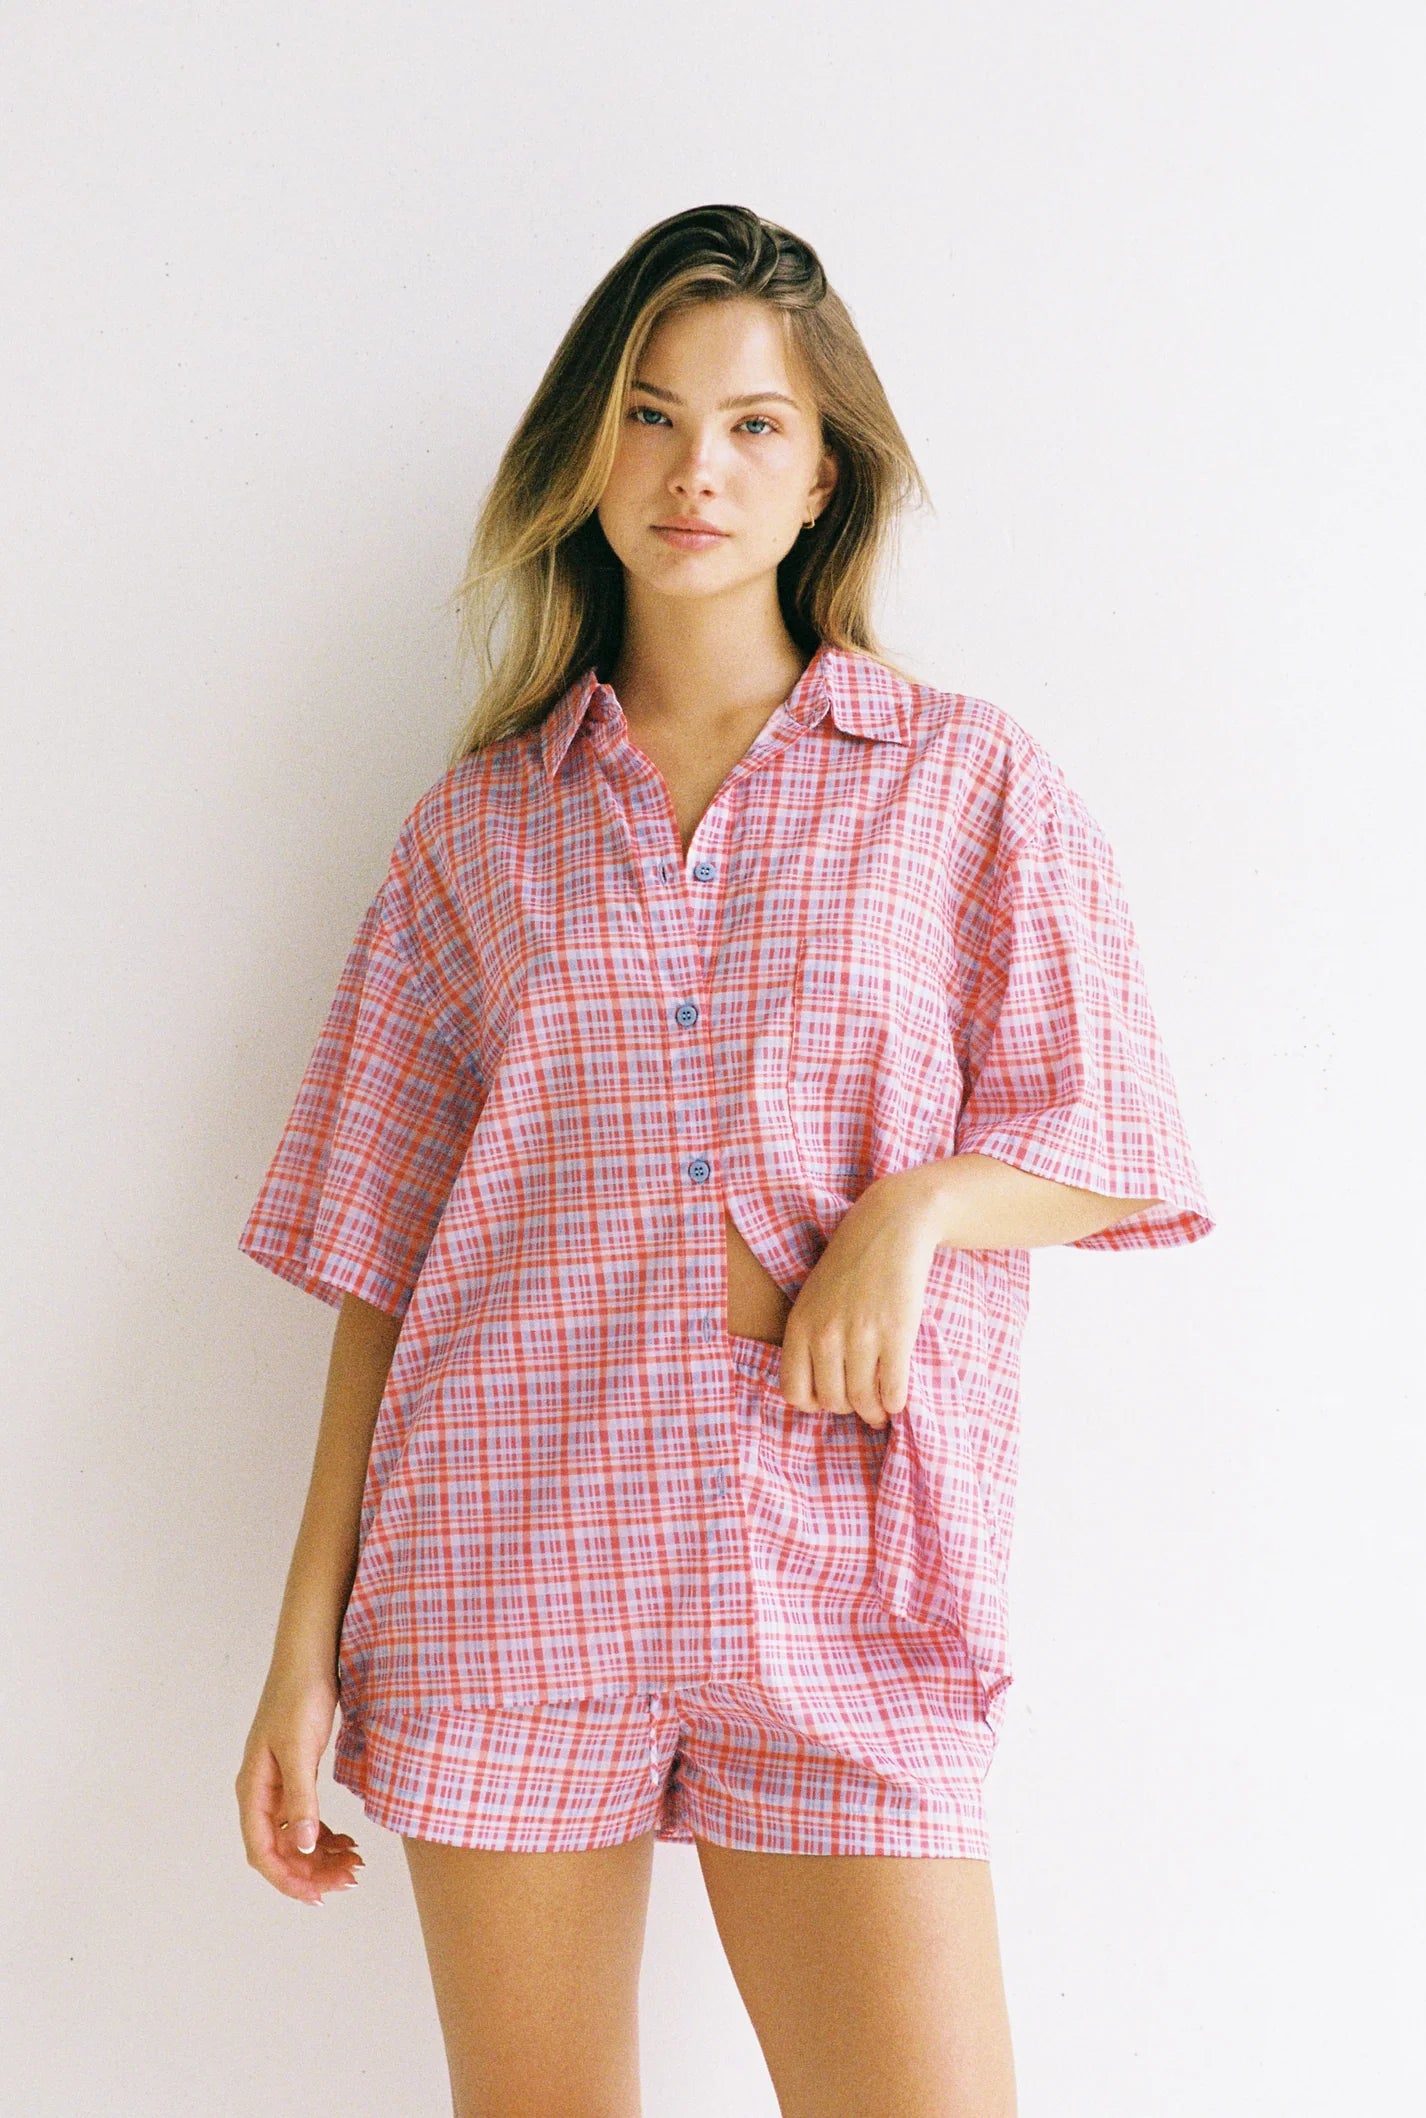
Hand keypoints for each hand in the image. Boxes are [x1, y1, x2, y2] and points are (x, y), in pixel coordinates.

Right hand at [236, 1663, 363, 1907]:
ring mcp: (278, 1784)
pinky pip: (306, 1819)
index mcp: (253, 1789)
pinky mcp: (296, 1774)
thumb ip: (302, 1798)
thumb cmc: (299, 1696)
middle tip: (349, 1878)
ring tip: (354, 1862)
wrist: (309, 1657)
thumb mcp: (300, 1748)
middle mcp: (261, 1792)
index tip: (318, 1896)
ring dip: (321, 1856)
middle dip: (312, 1871)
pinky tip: (346, 1840)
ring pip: (296, 1837)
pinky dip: (325, 1835)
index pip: (263, 1851)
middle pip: (280, 1850)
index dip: (288, 1879)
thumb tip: (305, 1846)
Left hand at [778, 1169, 940, 1429]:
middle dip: (847, 1409)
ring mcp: (861, 1336)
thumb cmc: (850, 1264)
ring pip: (863, 1400)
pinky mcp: (896, 1334)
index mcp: (800, 1326)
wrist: (889, 1227)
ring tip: (879, 1410)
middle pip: (832, 1401)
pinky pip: (893, 1389)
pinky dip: (895, 1403)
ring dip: (873, 1412)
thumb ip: (809, 1338)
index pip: (794, 1392)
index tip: (828, 1399)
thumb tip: (818, 1391)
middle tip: (860, 1403)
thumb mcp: (812, 1297)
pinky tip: (897, 1399)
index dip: (812, 1404)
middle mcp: (826, 1335)